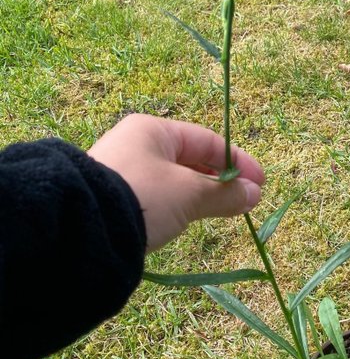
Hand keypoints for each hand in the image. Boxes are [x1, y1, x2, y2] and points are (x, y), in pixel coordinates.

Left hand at [88, 114, 264, 250]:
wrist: (82, 228)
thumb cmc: (142, 196)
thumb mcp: (189, 194)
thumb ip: (224, 194)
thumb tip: (253, 195)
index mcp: (152, 130)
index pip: (206, 140)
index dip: (238, 162)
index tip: (259, 184)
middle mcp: (135, 144)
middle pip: (190, 159)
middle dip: (220, 180)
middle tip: (245, 200)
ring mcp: (122, 171)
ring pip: (174, 179)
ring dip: (201, 194)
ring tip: (222, 211)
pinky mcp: (113, 197)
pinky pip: (157, 196)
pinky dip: (178, 205)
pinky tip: (188, 219)